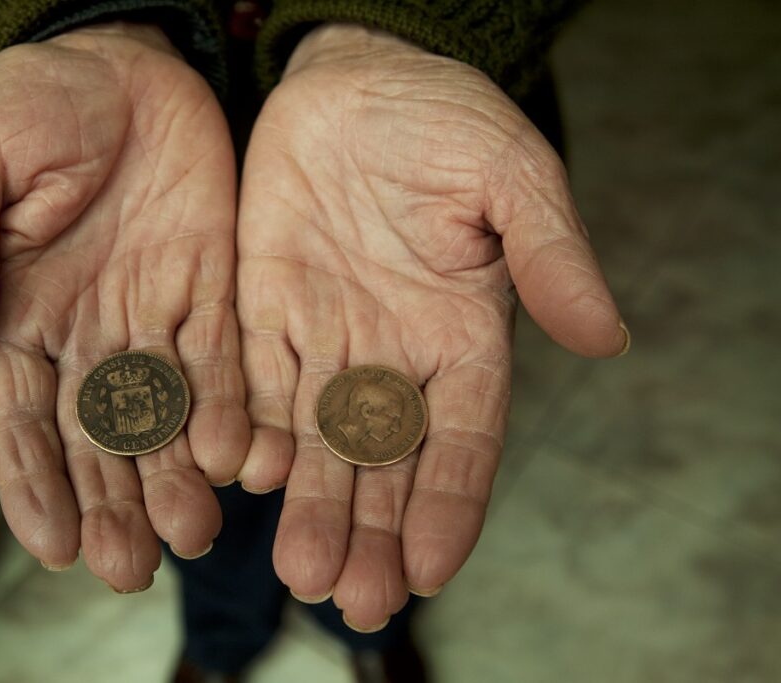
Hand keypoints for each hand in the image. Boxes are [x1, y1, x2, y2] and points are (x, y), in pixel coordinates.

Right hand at [0, 25, 248, 589]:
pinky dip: (229, 411)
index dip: (33, 486)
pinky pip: (223, 362)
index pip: (19, 423)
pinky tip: (233, 458)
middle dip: (111, 505)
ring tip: (192, 533)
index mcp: (15, 317)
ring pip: (164, 417)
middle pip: (97, 440)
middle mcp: (87, 335)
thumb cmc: (31, 105)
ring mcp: (153, 318)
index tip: (53, 546)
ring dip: (174, 478)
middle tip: (129, 567)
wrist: (121, 58)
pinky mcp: (214, 291)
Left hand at [237, 25, 626, 628]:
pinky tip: (245, 474)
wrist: (355, 76)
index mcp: (461, 334)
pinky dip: (249, 427)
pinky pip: (253, 380)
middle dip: (372, 529)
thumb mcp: (513, 177)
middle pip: (385, 460)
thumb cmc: (446, 120)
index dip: (448, 504)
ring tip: (301, 569)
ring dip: (310, 502)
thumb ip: (551, 256)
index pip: (461, 438)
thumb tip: (606, 337)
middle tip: (354, 600)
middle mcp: (392, 351)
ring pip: (316, 437)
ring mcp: (324, 334)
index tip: (433, 569)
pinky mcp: (263, 308)